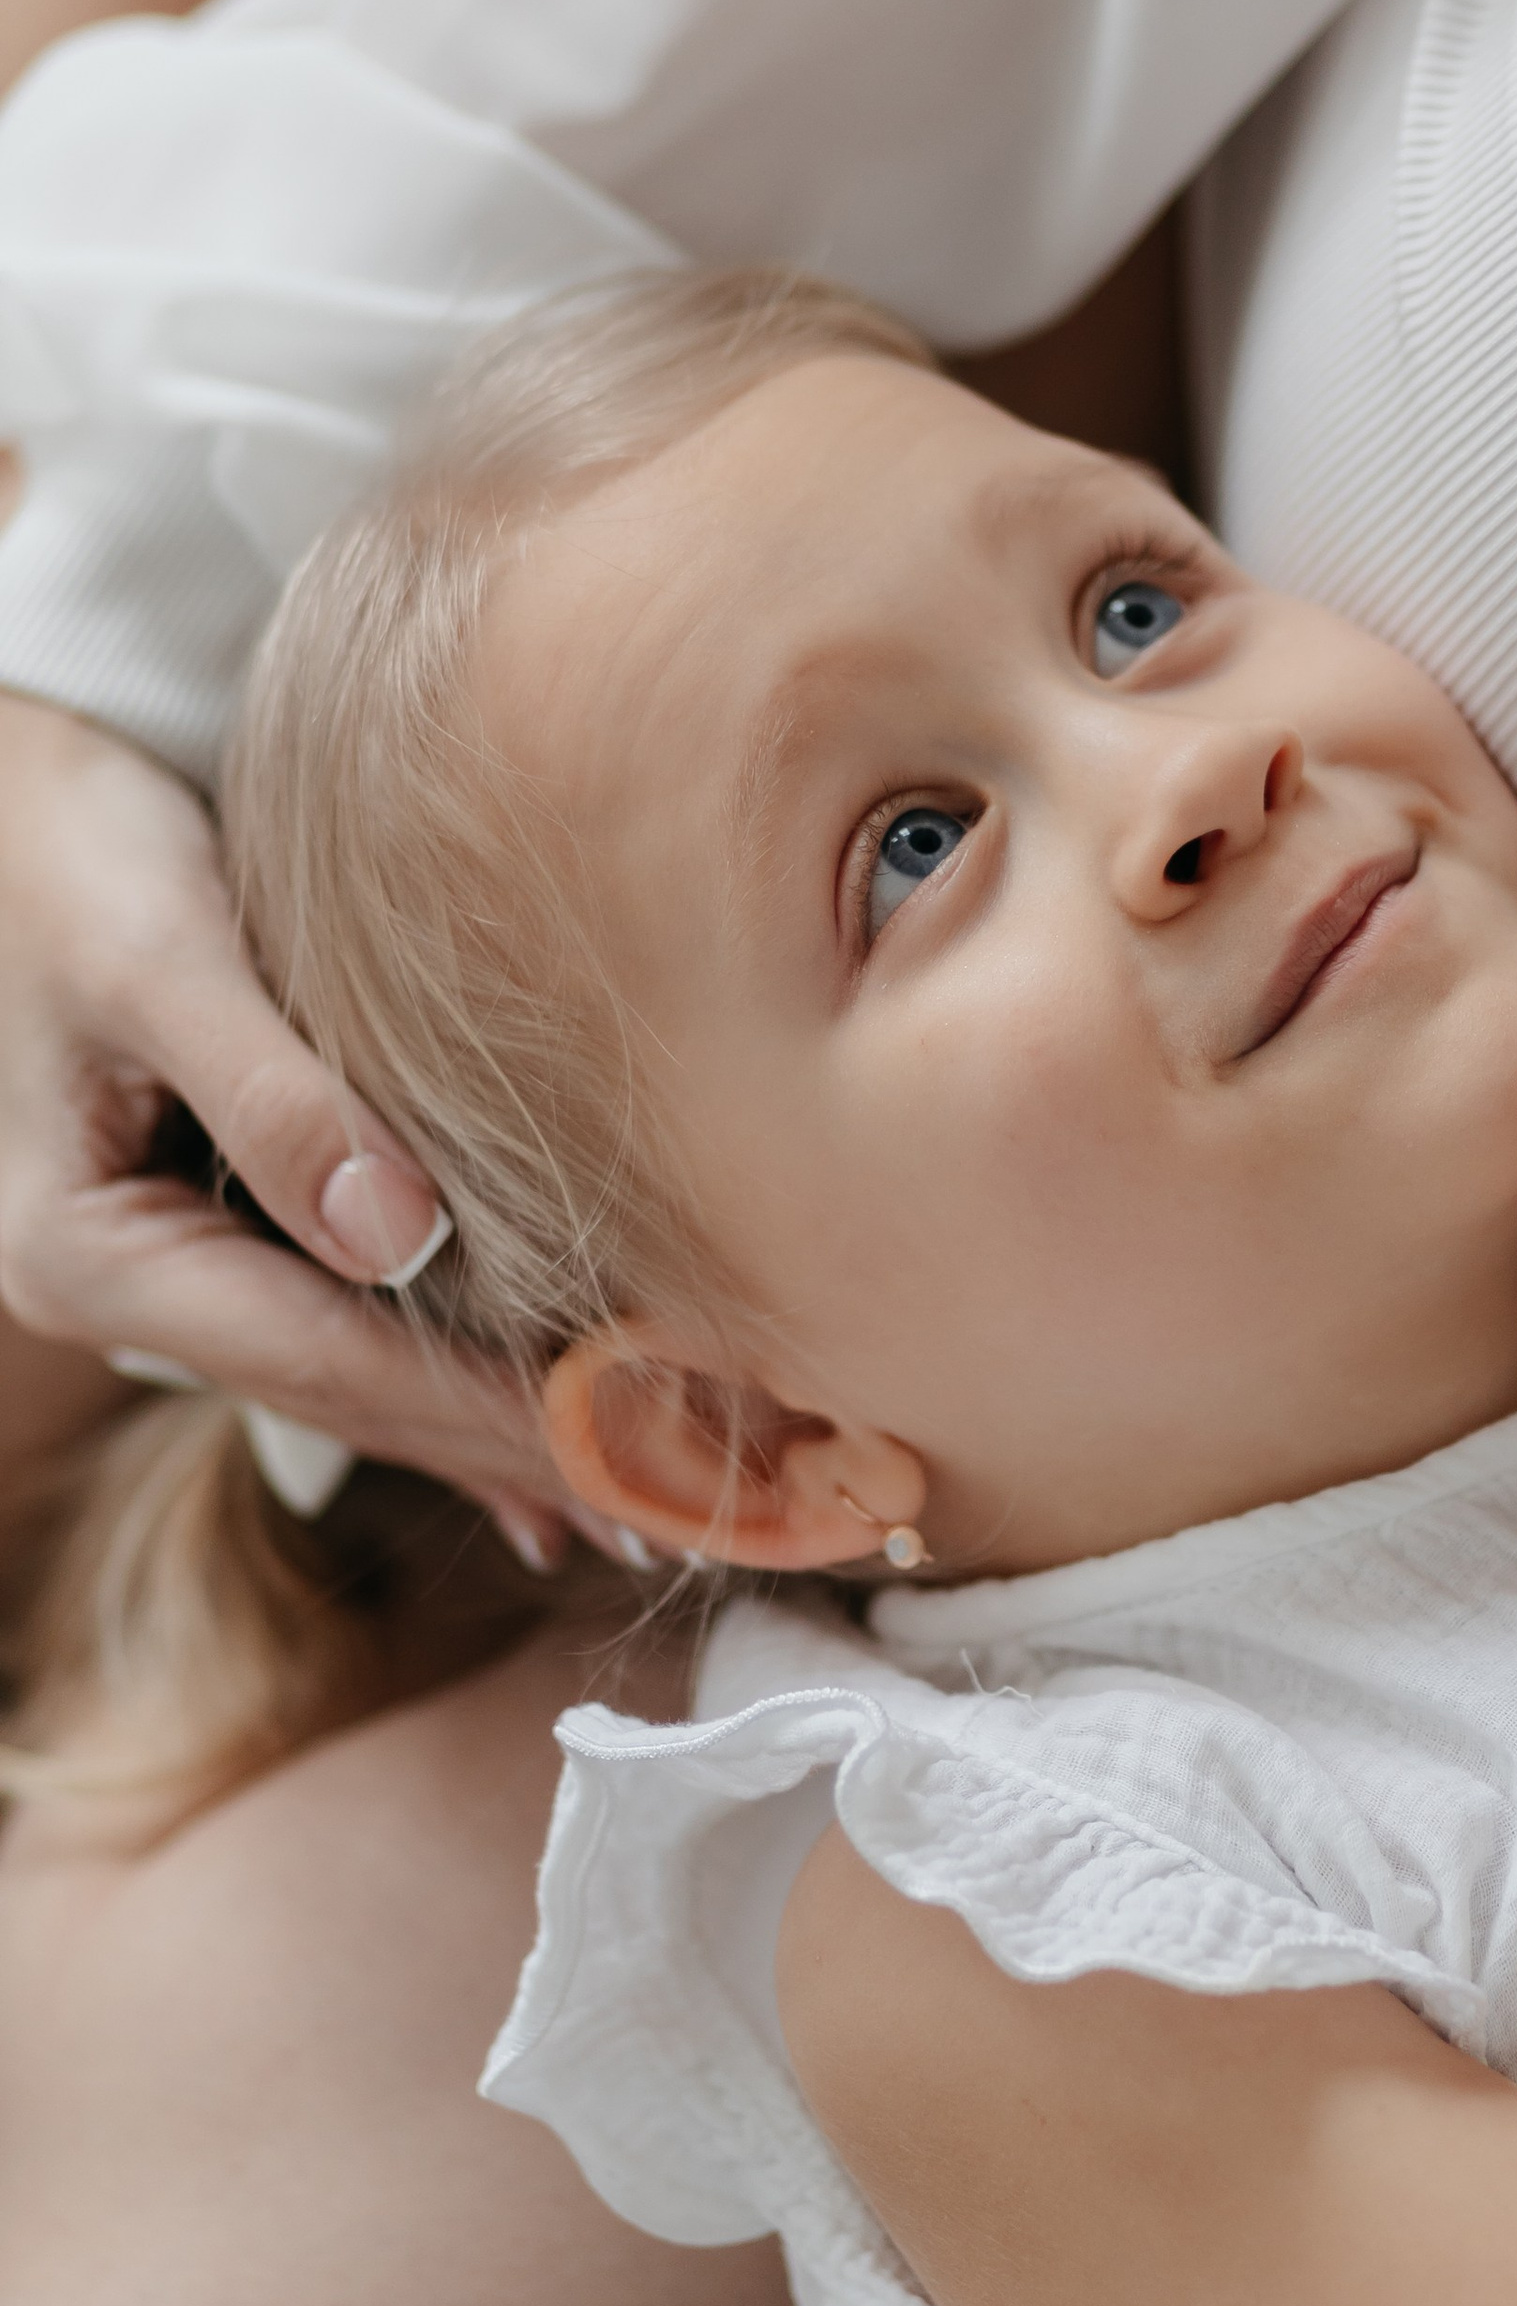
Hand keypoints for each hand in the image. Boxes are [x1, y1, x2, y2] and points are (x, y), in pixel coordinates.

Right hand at [0, 691, 576, 1555]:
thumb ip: (270, 1095)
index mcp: (90, 1250)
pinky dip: (447, 1387)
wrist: (16, 803)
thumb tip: (395, 1236)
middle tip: (663, 1503)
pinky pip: (347, 1332)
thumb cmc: (78, 857)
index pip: (321, 1356)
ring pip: (353, 1378)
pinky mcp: (217, 1235)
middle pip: (345, 1393)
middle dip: (502, 1448)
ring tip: (627, 1501)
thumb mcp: (158, 959)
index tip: (611, 1439)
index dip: (473, 1408)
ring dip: (486, 1438)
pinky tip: (534, 1463)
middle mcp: (126, 1289)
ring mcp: (168, 1273)